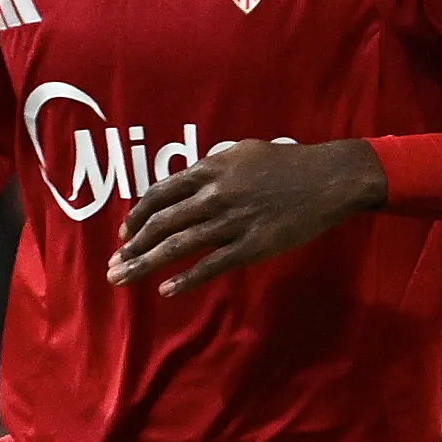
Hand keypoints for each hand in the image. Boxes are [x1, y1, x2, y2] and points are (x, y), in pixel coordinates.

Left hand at [116, 137, 389, 291]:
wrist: (328, 179)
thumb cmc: (287, 163)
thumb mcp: (243, 151)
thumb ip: (213, 166)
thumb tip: (191, 178)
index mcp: (210, 171)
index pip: (160, 195)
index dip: (139, 215)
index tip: (124, 233)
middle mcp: (214, 196)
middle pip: (161, 223)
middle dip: (132, 245)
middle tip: (113, 263)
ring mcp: (231, 222)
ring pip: (178, 246)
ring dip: (145, 264)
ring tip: (122, 277)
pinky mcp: (252, 245)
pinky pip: (211, 265)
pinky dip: (185, 279)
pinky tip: (166, 290)